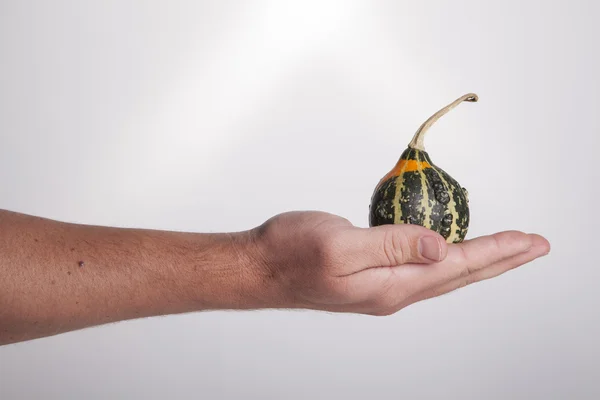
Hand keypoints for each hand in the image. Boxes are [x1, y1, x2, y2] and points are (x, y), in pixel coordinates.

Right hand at [248, 211, 549, 314]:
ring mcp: (380, 286)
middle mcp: (392, 291)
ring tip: (503, 250)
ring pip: (442, 273)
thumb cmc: (290, 253)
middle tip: (532, 247)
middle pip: (458, 275)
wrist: (259, 268)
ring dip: (476, 261)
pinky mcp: (369, 276)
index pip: (456, 266)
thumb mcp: (341, 245)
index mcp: (390, 285)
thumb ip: (392, 245)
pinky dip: (446, 258)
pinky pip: (420, 268)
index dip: (497, 251)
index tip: (530, 241)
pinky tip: (449, 252)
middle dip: (499, 260)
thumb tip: (441, 247)